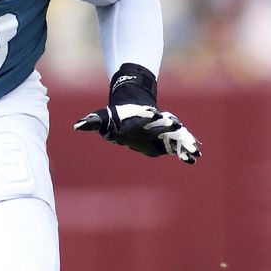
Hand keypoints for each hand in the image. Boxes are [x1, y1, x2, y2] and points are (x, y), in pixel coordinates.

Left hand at [74, 104, 200, 163]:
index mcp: (135, 119)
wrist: (136, 112)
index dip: (146, 116)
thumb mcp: (103, 118)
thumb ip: (92, 121)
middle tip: (176, 125)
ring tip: (194, 151)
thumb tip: (76, 125)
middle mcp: (151, 124)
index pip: (140, 117)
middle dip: (168, 127)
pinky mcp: (166, 140)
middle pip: (161, 125)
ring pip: (173, 136)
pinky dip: (184, 150)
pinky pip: (177, 145)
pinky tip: (193, 158)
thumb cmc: (117, 116)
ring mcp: (160, 131)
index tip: (153, 112)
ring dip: (183, 142)